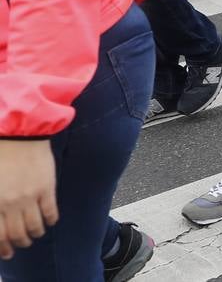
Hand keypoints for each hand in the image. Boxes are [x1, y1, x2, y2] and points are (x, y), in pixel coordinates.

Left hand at [0, 139, 57, 259]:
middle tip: (23, 243)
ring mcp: (29, 196)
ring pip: (34, 227)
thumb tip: (0, 216)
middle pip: (17, 235)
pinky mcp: (46, 188)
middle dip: (20, 243)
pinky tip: (50, 220)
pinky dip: (51, 220)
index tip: (8, 252)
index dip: (3, 248)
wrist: (18, 134)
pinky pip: (50, 212)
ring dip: (36, 234)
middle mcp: (10, 204)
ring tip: (37, 233)